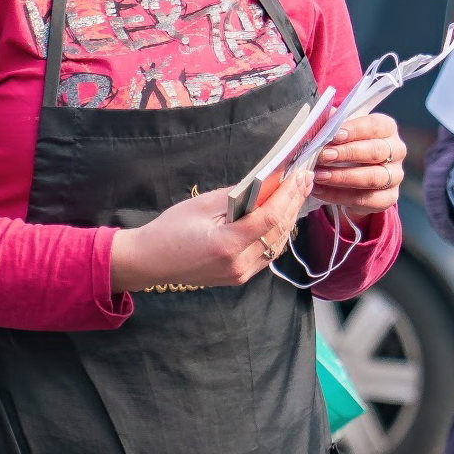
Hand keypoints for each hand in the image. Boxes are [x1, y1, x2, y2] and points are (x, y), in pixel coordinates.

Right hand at [109, 170, 311, 292]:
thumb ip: (236, 196)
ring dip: (289, 218)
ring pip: (276, 245)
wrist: (148, 262)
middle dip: (293, 203)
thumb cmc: (169, 230)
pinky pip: (266, 255)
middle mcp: (238, 264)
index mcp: (227, 244)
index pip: (270, 217)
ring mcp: (239, 274)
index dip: (288, 195)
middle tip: (305, 180)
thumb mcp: (201, 205)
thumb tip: (264, 184)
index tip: (300, 176)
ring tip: (297, 194)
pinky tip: (281, 216)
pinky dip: (276, 234)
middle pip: (278, 231)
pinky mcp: (238, 277)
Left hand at [313, 112, 405, 217]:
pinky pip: (365, 199)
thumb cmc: (346, 148)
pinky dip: (339, 196)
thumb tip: (321, 116)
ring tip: (319, 175)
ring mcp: (395, 176)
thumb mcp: (339, 134)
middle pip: (376, 151)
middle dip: (347, 154)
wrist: (352, 182)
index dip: (355, 130)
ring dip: (342, 177)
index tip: (334, 135)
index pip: (376, 125)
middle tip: (323, 156)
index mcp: (387, 129)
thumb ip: (332, 124)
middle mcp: (397, 151)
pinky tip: (320, 190)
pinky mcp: (388, 198)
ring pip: (372, 177)